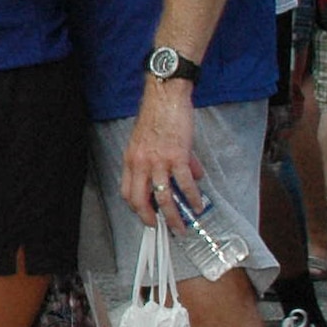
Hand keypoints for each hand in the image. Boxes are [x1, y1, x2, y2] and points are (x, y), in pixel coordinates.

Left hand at [123, 77, 204, 228]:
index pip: (128, 191)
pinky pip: (184, 183)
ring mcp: (158, 161)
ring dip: (174, 216)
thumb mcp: (151, 142)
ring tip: (183, 226)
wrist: (166, 97)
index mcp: (131, 160)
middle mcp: (140, 163)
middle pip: (140, 200)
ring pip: (163, 197)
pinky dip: (192, 197)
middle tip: (163, 229)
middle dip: (152, 219)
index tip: (147, 217)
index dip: (137, 208)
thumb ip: (165, 162)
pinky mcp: (176, 156)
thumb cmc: (158, 117)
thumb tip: (190, 178)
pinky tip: (199, 205)